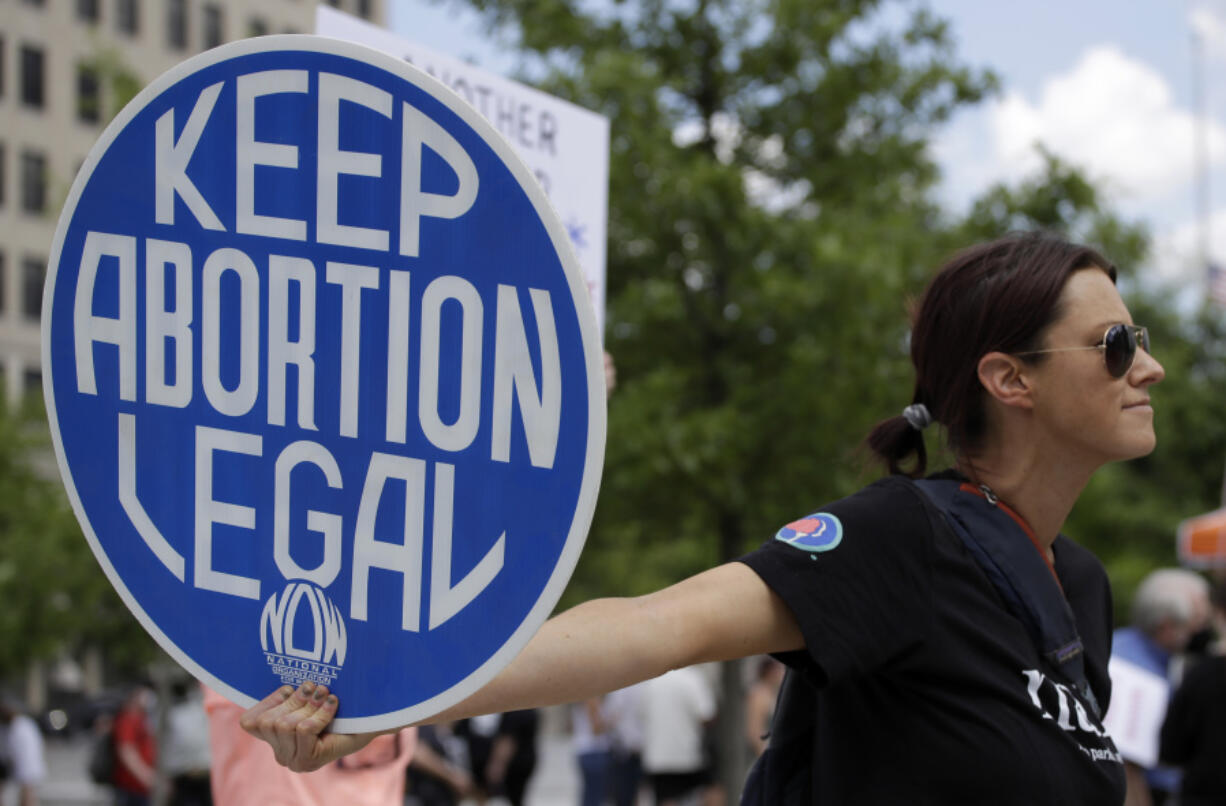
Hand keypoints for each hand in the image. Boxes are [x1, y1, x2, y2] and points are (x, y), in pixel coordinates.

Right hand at [240, 682, 377, 771]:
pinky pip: (304, 729)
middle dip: (295, 700)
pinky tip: (333, 705)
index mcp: (275, 739)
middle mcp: (281, 755)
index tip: (290, 688)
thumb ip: (289, 690)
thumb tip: (273, 657)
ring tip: (325, 697)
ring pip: (285, 725)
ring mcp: (293, 761)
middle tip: (316, 690)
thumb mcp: (309, 694)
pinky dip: (319, 713)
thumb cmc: (340, 703)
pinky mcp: (308, 762)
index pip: (249, 722)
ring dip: (308, 706)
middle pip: (268, 721)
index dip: (270, 700)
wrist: (372, 718)